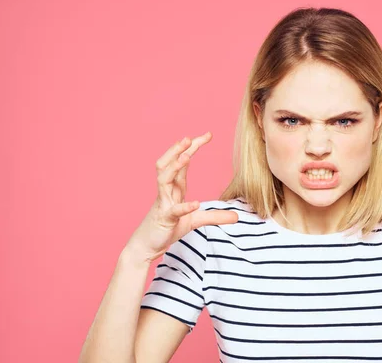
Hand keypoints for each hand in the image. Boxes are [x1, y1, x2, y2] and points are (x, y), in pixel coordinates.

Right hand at [125, 132, 238, 262]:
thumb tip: (237, 216)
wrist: (145, 247)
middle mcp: (166, 192)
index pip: (182, 162)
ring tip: (186, 156)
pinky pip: (174, 211)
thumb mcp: (194, 221)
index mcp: (174, 188)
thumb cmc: (166, 229)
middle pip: (169, 164)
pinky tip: (195, 203)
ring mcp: (163, 204)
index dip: (193, 148)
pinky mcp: (164, 219)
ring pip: (164, 179)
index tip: (208, 134)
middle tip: (191, 137)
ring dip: (174, 167)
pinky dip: (184, 206)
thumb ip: (214, 216)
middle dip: (179, 150)